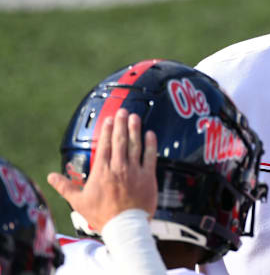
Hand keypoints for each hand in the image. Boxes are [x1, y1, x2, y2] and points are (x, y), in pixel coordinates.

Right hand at [47, 108, 157, 231]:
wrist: (124, 226)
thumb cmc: (102, 215)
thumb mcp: (79, 201)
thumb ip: (65, 186)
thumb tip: (50, 177)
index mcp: (102, 171)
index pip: (105, 145)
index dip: (106, 130)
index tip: (107, 119)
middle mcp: (119, 167)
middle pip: (120, 140)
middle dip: (120, 124)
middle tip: (121, 111)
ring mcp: (135, 171)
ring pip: (135, 145)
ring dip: (135, 129)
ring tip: (134, 117)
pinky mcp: (148, 177)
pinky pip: (151, 156)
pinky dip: (151, 144)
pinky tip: (151, 133)